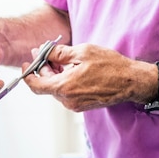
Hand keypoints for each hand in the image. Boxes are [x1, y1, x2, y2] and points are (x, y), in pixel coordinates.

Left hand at [23, 44, 156, 111]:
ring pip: (56, 88)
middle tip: (44, 52)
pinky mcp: (81, 105)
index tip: (27, 63)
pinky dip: (63, 80)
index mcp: (64, 87)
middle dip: (43, 68)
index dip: (28, 74)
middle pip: (46, 85)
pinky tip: (70, 68)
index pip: (36, 85)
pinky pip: (66, 92)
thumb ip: (59, 53)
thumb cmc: (110, 66)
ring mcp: (74, 105)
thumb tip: (43, 52)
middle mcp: (67, 100)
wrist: (132, 82)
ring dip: (54, 74)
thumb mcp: (82, 52)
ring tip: (60, 58)